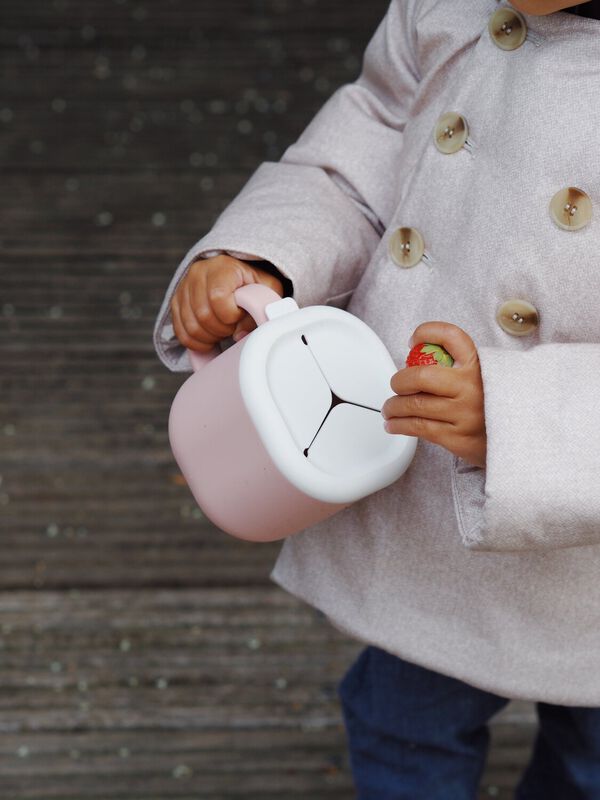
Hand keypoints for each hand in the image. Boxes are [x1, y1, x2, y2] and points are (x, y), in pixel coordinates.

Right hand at [170, 254, 283, 352]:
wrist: (236, 275)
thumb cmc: (253, 284)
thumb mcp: (269, 289)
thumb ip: (263, 308)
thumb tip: (240, 334)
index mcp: (222, 267)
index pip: (218, 298)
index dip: (231, 315)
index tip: (240, 314)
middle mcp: (199, 273)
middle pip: (203, 315)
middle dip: (222, 329)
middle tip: (233, 326)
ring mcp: (184, 288)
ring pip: (191, 327)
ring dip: (210, 337)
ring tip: (223, 331)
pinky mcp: (176, 302)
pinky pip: (181, 332)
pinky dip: (196, 343)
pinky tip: (210, 339)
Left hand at [382, 321, 486, 468]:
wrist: (521, 441)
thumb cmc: (494, 406)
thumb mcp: (488, 377)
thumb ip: (462, 365)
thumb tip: (421, 356)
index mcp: (479, 366)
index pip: (451, 337)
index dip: (427, 332)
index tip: (414, 340)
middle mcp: (471, 387)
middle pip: (421, 376)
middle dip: (399, 381)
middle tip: (396, 385)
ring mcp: (464, 414)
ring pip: (414, 406)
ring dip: (394, 407)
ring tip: (390, 408)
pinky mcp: (457, 438)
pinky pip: (419, 428)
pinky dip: (399, 425)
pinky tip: (394, 424)